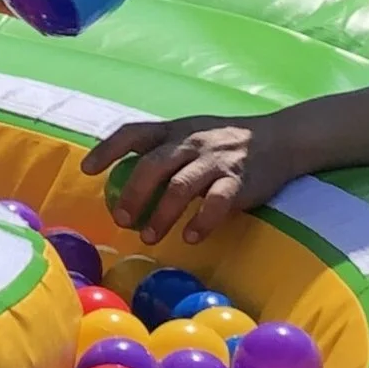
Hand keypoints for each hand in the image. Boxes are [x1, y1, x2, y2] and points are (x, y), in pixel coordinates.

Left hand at [80, 108, 308, 244]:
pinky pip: (218, 202)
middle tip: (120, 219)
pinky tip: (190, 237)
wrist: (280, 139)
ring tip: (149, 237)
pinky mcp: (239, 180)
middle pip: (153, 165)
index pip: (134, 133)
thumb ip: (161, 151)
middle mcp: (192, 142)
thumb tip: (120, 180)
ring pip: (182, 186)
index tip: (88, 170)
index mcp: (175, 130)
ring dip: (162, 215)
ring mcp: (216, 160)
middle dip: (133, 193)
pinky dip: (202, 221)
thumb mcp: (191, 135)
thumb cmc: (224, 143)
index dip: (108, 149)